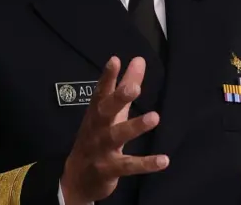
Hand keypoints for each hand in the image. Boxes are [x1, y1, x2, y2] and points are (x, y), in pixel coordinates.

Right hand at [60, 56, 168, 204]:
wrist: (77, 180)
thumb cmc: (98, 136)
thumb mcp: (111, 111)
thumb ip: (126, 84)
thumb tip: (139, 59)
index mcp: (97, 112)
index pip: (101, 91)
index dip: (107, 76)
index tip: (115, 60)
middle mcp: (97, 128)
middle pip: (106, 111)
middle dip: (118, 99)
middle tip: (134, 88)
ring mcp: (101, 149)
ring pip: (117, 136)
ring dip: (135, 127)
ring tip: (155, 117)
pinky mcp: (109, 170)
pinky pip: (128, 166)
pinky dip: (146, 164)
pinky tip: (164, 160)